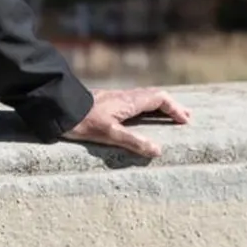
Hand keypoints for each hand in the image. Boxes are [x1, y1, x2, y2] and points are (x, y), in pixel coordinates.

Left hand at [60, 87, 192, 157]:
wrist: (61, 108)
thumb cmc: (84, 121)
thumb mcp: (110, 134)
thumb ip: (134, 142)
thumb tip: (158, 150)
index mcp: (130, 101)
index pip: (159, 99)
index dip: (174, 108)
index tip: (184, 121)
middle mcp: (126, 96)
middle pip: (155, 96)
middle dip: (171, 106)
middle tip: (184, 117)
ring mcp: (117, 98)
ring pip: (145, 97)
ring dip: (160, 106)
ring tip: (169, 116)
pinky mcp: (109, 102)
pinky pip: (136, 101)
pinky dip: (148, 107)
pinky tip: (143, 116)